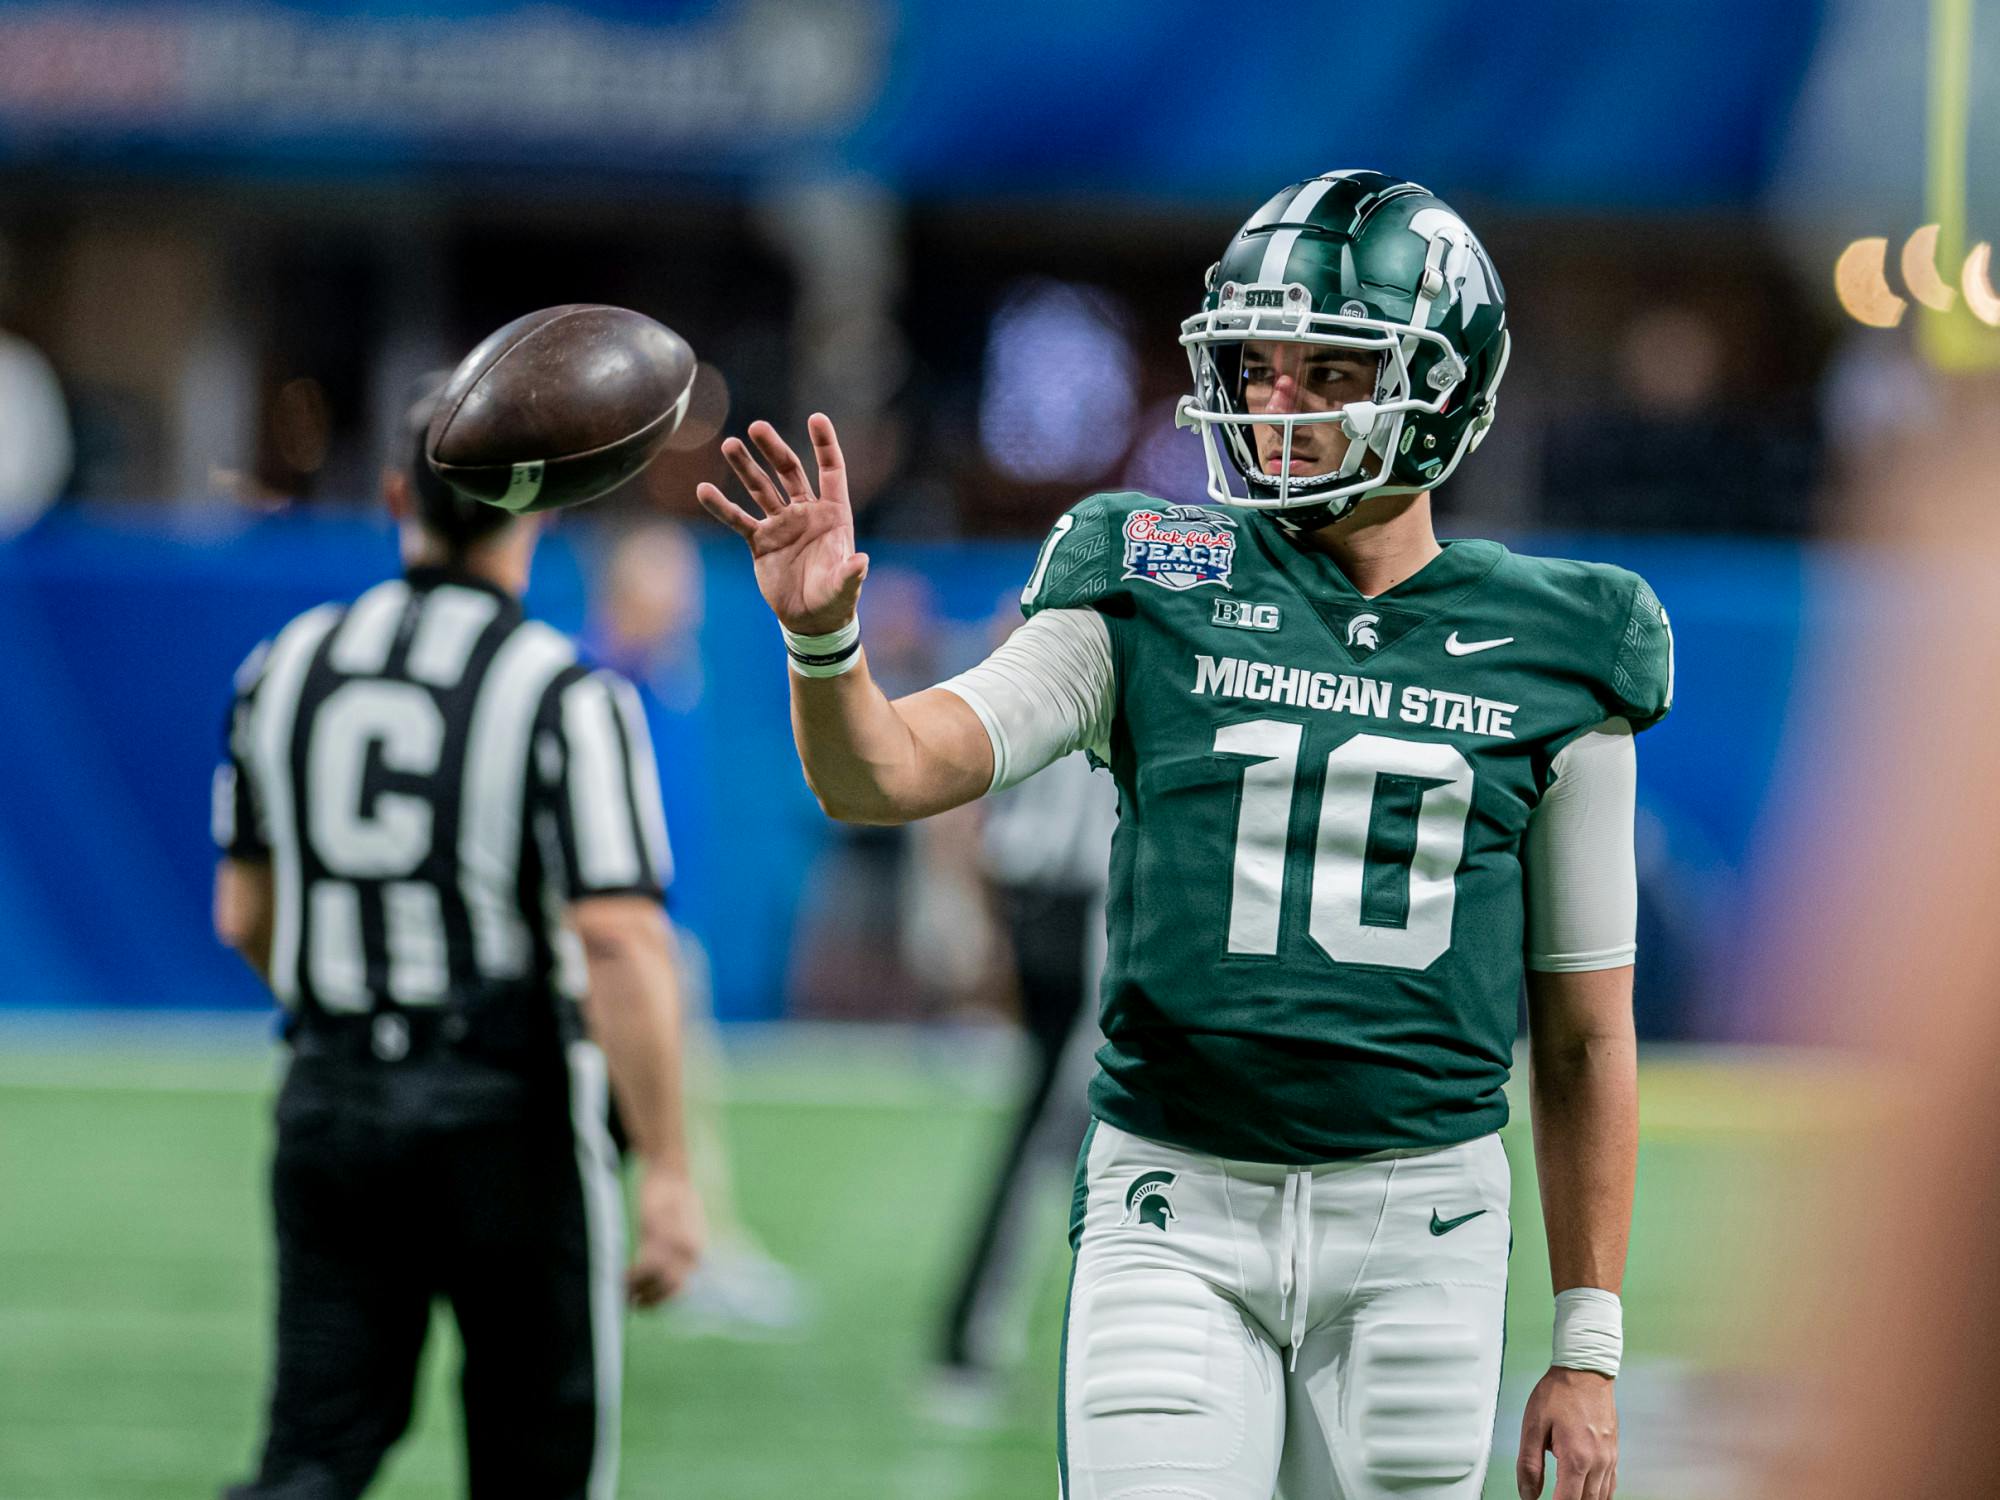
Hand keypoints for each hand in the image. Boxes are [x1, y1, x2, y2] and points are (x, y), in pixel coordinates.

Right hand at [626, 1163, 703, 1307]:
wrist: (670, 1172)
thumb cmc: (673, 1201)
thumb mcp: (681, 1228)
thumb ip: (677, 1252)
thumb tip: (672, 1275)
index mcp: (697, 1253)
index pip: (680, 1289)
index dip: (659, 1301)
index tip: (642, 1306)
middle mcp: (691, 1251)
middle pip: (670, 1288)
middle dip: (649, 1300)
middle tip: (629, 1304)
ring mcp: (674, 1242)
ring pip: (655, 1279)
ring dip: (636, 1289)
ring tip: (622, 1292)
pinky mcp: (657, 1231)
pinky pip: (644, 1264)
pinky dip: (632, 1276)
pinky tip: (621, 1278)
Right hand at [695, 414, 869, 634]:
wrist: (811, 620)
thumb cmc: (835, 600)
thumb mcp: (845, 587)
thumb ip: (850, 573)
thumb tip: (860, 562)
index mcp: (833, 514)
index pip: (831, 471)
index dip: (825, 445)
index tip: (816, 418)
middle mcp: (806, 513)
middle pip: (789, 471)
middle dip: (774, 449)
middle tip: (757, 427)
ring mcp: (781, 524)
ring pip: (761, 488)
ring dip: (745, 468)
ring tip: (730, 445)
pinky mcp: (760, 541)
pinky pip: (738, 519)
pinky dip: (722, 506)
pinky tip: (704, 489)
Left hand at [1517, 1366, 1616, 1499]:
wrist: (1585, 1370)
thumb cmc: (1559, 1392)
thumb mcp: (1533, 1426)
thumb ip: (1529, 1464)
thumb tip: (1528, 1494)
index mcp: (1576, 1458)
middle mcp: (1598, 1463)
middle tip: (1552, 1499)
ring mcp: (1609, 1459)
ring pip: (1601, 1498)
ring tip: (1565, 1496)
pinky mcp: (1613, 1453)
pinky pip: (1610, 1486)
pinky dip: (1598, 1496)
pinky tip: (1585, 1493)